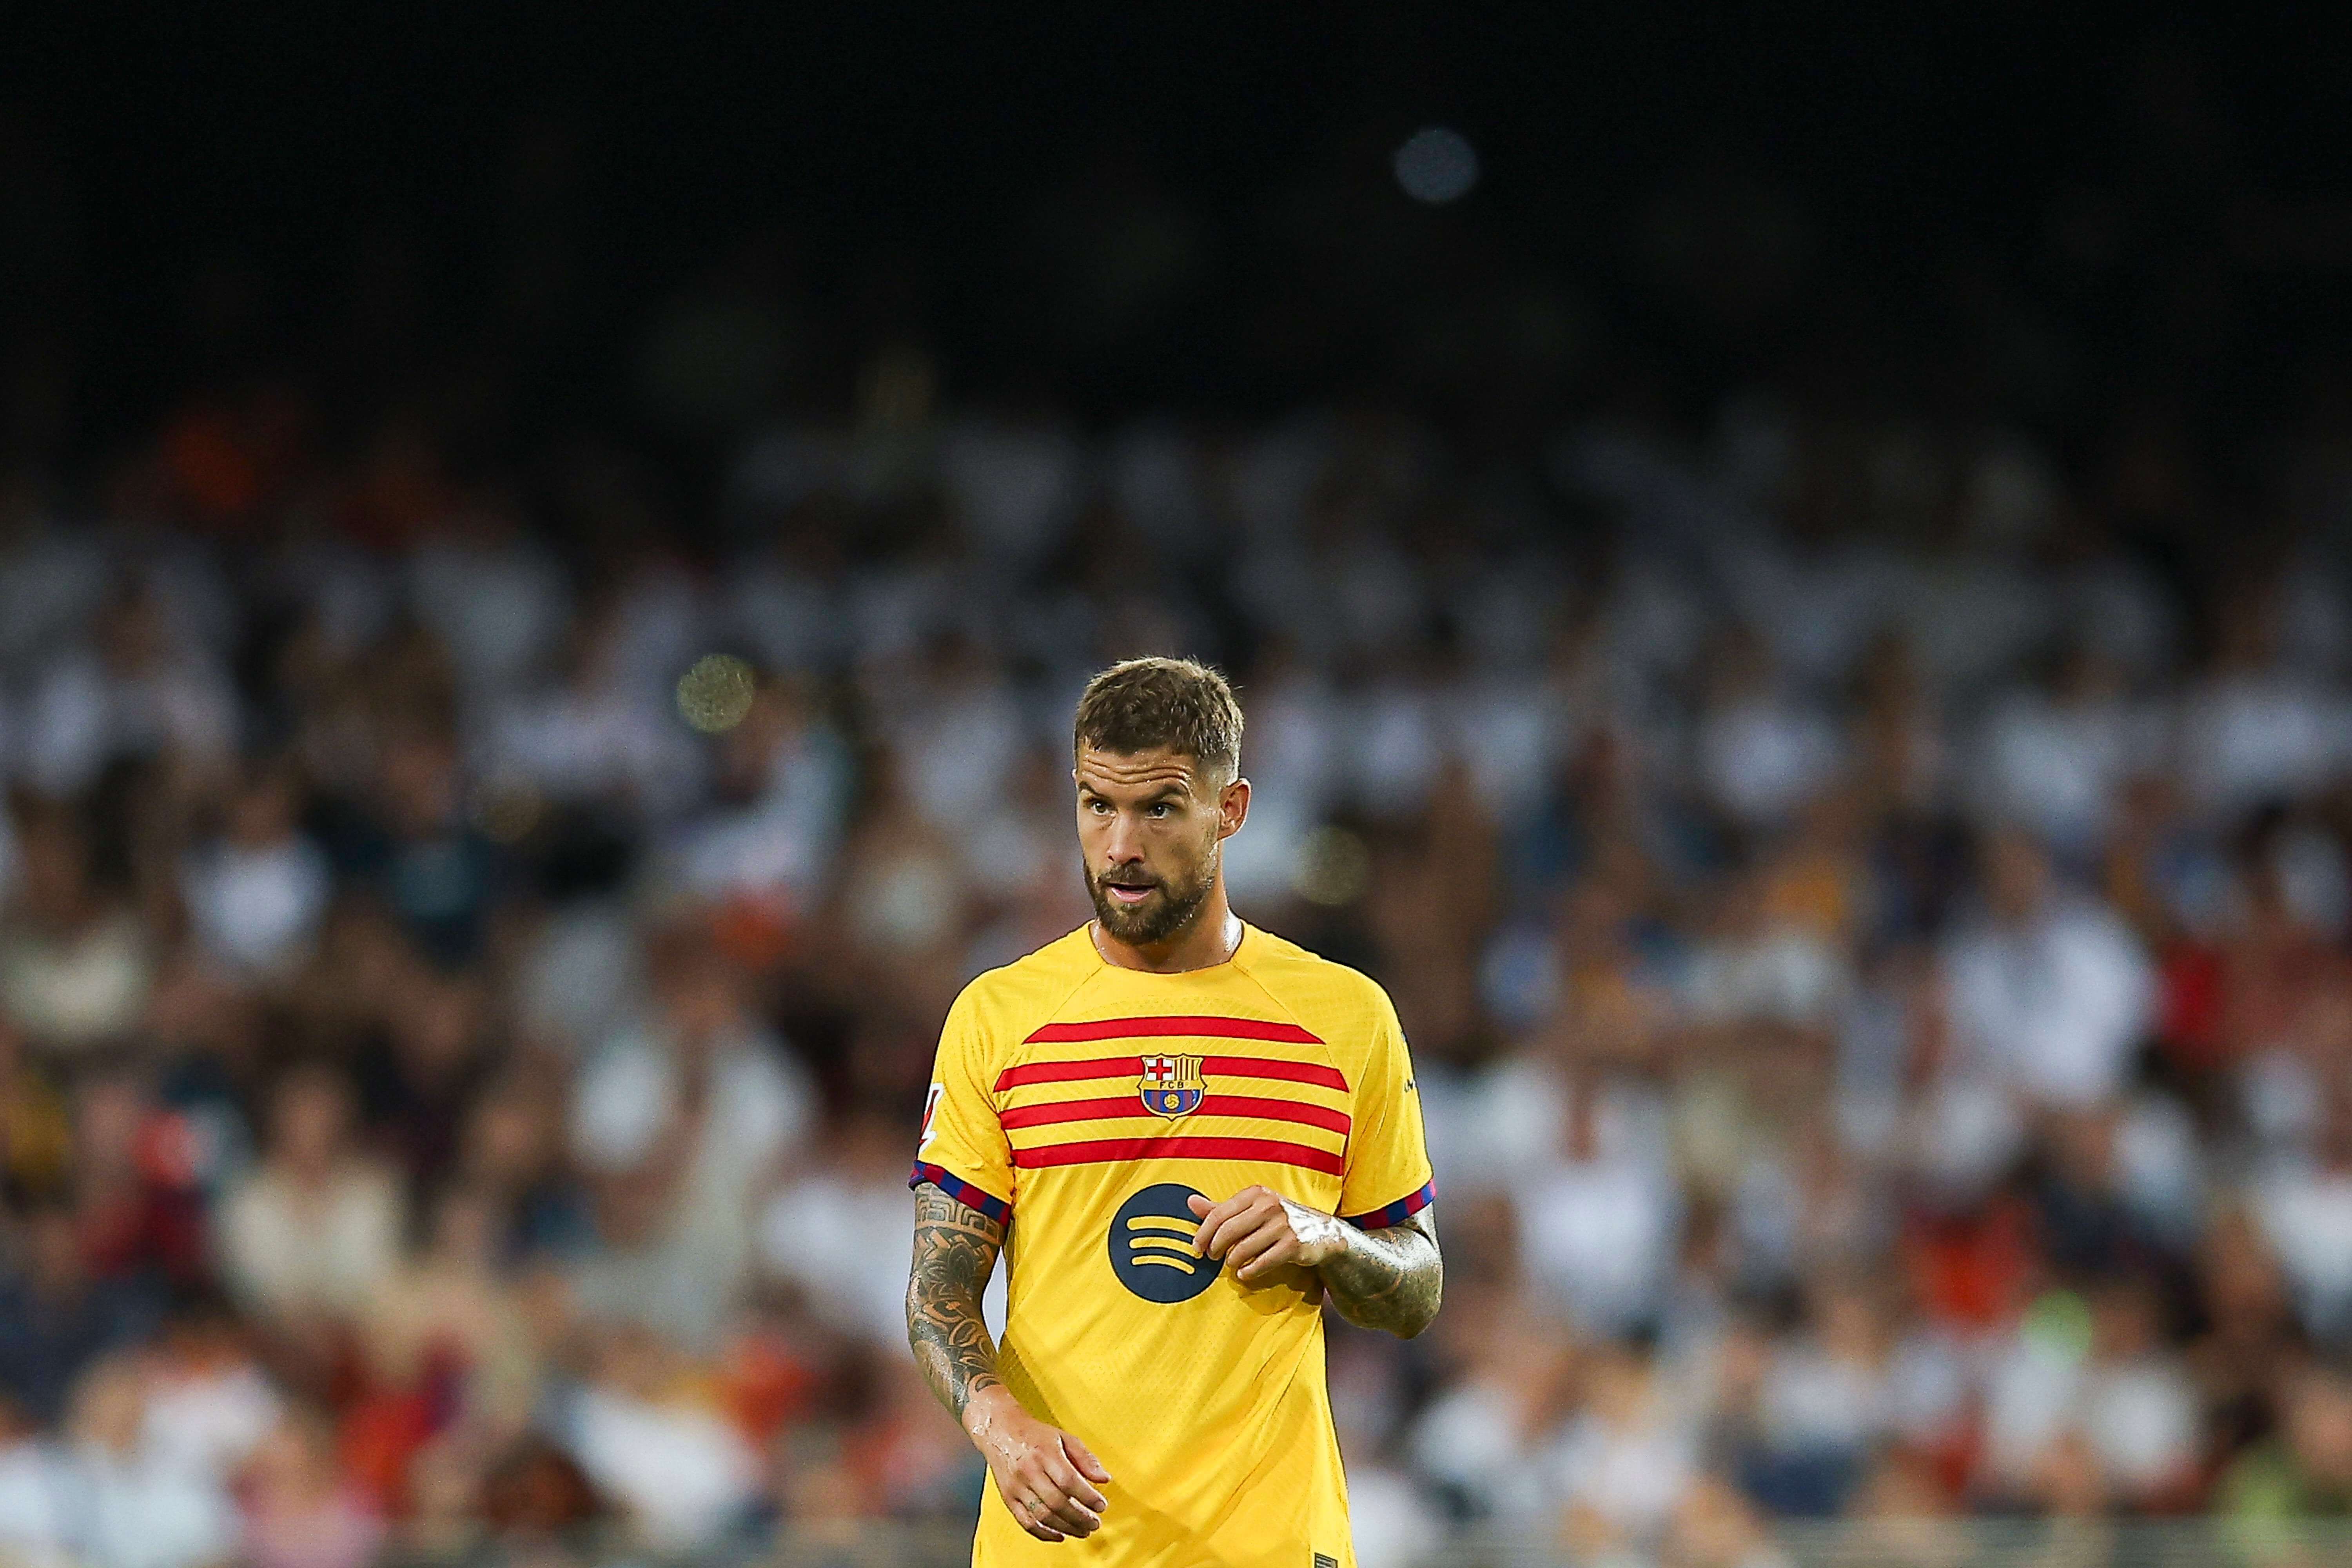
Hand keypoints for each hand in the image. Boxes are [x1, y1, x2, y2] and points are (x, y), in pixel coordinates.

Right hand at [964, 1385, 1112, 1541]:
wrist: (1000, 1431)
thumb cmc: (1034, 1435)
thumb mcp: (1064, 1437)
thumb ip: (1085, 1458)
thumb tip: (1104, 1479)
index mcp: (1045, 1453)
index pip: (1069, 1481)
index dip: (1087, 1497)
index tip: (1101, 1505)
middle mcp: (1029, 1471)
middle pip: (1057, 1502)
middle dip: (1080, 1517)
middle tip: (1095, 1523)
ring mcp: (1016, 1487)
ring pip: (1043, 1516)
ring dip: (1066, 1528)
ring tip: (1083, 1531)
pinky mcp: (1008, 1499)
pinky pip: (1026, 1522)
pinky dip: (1044, 1534)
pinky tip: (1060, 1535)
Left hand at [1188, 1186, 1350, 1282]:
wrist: (1322, 1233)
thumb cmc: (1279, 1220)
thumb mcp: (1251, 1209)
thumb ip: (1221, 1208)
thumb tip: (1190, 1202)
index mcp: (1255, 1193)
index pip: (1219, 1213)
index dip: (1203, 1233)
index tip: (1197, 1248)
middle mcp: (1269, 1205)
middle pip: (1228, 1231)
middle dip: (1214, 1248)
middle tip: (1212, 1257)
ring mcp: (1282, 1224)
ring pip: (1243, 1249)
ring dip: (1232, 1262)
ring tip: (1232, 1265)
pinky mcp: (1293, 1244)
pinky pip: (1260, 1263)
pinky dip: (1248, 1272)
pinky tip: (1245, 1274)